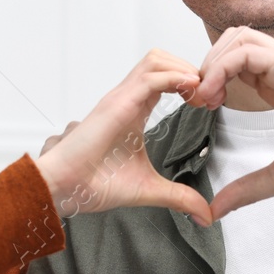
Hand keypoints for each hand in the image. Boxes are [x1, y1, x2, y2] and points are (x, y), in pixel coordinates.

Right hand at [35, 50, 212, 225]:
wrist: (67, 188)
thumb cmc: (95, 184)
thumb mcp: (150, 190)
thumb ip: (179, 197)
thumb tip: (206, 214)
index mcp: (134, 110)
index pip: (165, 77)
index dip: (190, 84)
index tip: (207, 105)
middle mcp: (127, 98)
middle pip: (162, 59)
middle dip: (190, 70)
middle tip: (206, 97)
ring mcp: (121, 98)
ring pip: (156, 60)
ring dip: (183, 70)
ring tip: (199, 94)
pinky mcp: (117, 105)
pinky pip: (149, 78)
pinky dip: (174, 78)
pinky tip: (190, 91)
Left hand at [192, 26, 273, 219]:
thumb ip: (248, 188)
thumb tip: (216, 210)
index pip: (234, 64)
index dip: (210, 81)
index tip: (201, 110)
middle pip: (232, 40)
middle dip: (206, 66)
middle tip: (199, 101)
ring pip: (237, 37)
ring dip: (212, 63)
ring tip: (207, 98)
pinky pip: (247, 52)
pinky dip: (222, 68)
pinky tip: (217, 97)